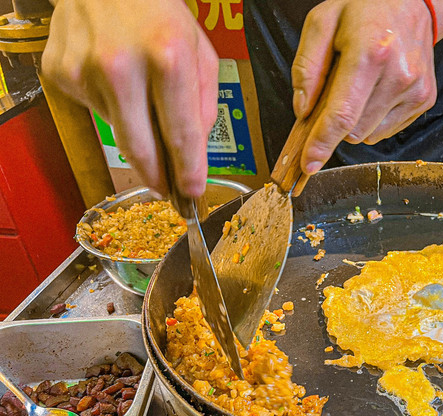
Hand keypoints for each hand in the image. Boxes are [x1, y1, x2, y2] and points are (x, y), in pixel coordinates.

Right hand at [42, 0, 218, 197]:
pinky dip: (109, 106)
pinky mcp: (61, 72)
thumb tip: (194, 155)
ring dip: (135, 129)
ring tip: (141, 97)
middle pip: (140, 148)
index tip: (192, 192)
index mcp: (167, 58)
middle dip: (157, 176)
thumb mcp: (200, 52)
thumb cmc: (159, 13)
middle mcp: (122, 66)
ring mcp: (85, 70)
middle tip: (168, 188)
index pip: (180, 134)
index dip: (188, 171)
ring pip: (117, 130)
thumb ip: (203, 105)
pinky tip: (114, 79)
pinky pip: (94, 110)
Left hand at [291, 0, 437, 173]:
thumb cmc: (365, 9)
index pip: (341, 115)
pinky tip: (377, 89)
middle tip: (336, 90)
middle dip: (335, 121)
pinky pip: (385, 130)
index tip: (308, 164)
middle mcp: (398, 74)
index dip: (321, 143)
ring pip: (368, 134)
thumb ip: (306, 68)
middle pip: (352, 129)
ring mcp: (415, 90)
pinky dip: (373, 118)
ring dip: (355, 119)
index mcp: (370, 53)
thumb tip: (303, 111)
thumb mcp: (322, 22)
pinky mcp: (424, 99)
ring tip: (361, 84)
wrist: (413, 1)